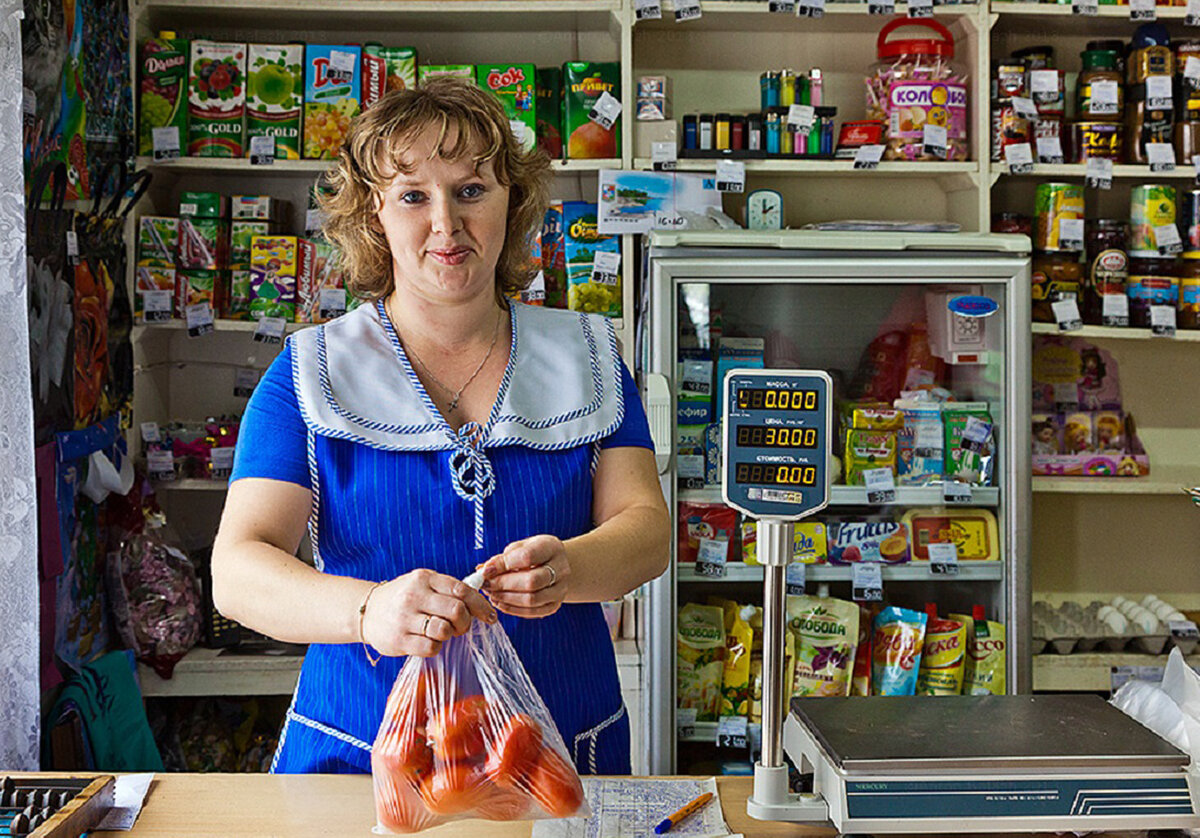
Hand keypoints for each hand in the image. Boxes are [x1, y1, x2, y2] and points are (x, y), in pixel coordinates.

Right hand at [361, 569, 497, 657]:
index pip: (461, 589)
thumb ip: (449, 589)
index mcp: (424, 578)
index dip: (480, 604)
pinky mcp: (399, 640)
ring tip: (442, 632)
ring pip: (445, 630)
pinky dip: (436, 646)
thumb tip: (480, 598)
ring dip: (450, 634)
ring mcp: (405, 618)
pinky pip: (431, 647)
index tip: (489, 615)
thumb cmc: (403, 597)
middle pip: (457, 610)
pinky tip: (428, 640)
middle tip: (461, 626)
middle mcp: (414, 596)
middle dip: (466, 622)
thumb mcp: (423, 583)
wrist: (367, 611)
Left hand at [478, 535, 569, 618]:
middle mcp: (561, 569)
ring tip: (491, 593)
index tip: (486, 570)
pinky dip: (512, 609)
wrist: (555, 565)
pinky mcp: (554, 605)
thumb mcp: (521, 547)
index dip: (503, 565)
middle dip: (503, 584)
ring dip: (506, 598)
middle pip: (531, 581)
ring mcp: (560, 589)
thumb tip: (483, 570)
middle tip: (486, 584)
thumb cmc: (534, 554)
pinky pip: (532, 612)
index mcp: (552, 548)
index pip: (527, 557)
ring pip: (532, 599)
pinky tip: (500, 602)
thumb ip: (503, 558)